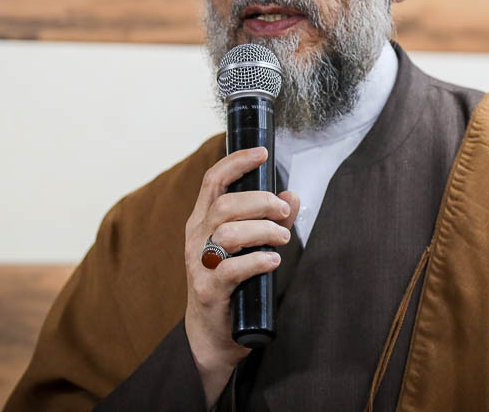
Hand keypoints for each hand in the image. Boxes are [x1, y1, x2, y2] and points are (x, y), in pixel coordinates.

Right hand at [183, 146, 299, 406]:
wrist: (213, 336)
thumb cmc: (234, 285)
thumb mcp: (251, 247)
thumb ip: (271, 220)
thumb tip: (293, 195)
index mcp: (202, 221)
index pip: (212, 181)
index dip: (235, 162)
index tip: (262, 153)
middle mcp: (195, 237)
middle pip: (224, 204)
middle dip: (260, 201)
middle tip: (284, 211)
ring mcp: (198, 264)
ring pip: (228, 232)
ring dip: (263, 230)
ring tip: (283, 238)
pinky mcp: (207, 290)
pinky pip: (231, 269)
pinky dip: (257, 260)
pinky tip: (273, 262)